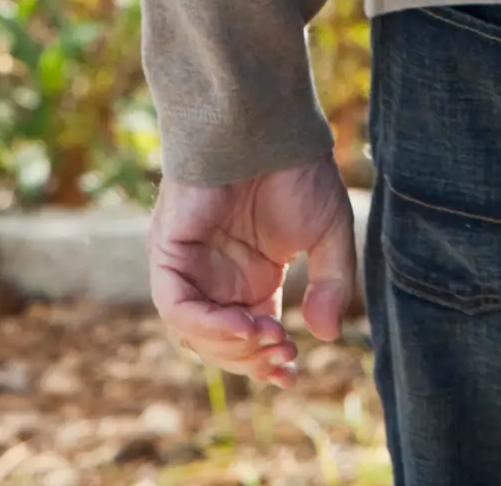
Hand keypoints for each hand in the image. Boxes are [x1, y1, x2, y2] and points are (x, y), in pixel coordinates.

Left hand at [151, 157, 359, 384]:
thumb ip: (332, 283)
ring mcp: (188, 266)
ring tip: (270, 341)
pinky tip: (244, 324)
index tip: (292, 374)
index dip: (266, 362)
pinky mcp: (168, 251)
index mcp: (250, 279)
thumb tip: (326, 335)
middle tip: (286, 357)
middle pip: (221, 343)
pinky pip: (177, 305)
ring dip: (230, 347)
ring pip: (193, 332)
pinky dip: (206, 324)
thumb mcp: (330, 234)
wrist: (269, 124)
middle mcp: (215, 279)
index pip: (250, 336)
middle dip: (252, 359)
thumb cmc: (297, 170)